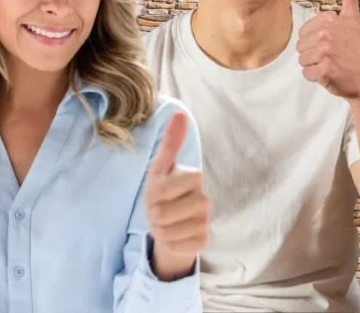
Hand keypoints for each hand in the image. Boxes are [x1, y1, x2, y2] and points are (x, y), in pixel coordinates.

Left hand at [144, 112, 208, 281]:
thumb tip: (179, 113)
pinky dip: (168, 243)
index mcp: (196, 177)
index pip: (162, 190)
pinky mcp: (203, 242)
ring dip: (159, 230)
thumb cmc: (165, 192)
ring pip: (166, 232)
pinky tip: (175, 235)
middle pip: (161, 213)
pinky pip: (173, 246)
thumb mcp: (162, 167)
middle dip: (153, 214)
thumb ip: (170, 142)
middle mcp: (206, 199)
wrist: (175, 222)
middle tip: (160, 210)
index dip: (153, 195)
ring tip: (166, 222)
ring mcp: (206, 222)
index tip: (159, 193)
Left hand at [297, 0, 359, 100]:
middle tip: (333, 56)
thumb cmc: (357, 50)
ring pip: (302, 60)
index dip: (315, 42)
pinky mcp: (325, 70)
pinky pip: (307, 73)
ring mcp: (326, 52)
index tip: (334, 44)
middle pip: (300, 46)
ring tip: (332, 65)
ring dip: (314, 66)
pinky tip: (330, 74)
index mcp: (330, 20)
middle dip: (313, 54)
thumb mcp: (353, 20)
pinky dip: (316, 77)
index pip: (303, 33)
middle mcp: (327, 33)